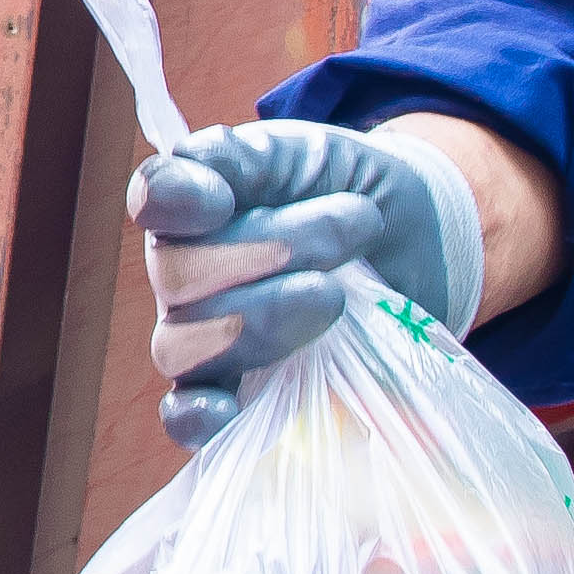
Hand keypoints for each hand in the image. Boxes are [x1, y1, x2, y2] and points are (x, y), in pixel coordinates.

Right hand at [131, 119, 477, 442]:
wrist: (417, 244)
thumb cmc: (351, 190)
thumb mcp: (309, 155)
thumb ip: (245, 158)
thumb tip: (187, 175)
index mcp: (195, 205)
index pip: (157, 201)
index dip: (175, 202)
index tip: (220, 201)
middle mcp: (185, 275)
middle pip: (181, 278)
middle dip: (270, 251)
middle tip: (352, 227)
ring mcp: (205, 340)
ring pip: (185, 346)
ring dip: (263, 320)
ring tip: (336, 296)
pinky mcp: (240, 393)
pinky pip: (187, 417)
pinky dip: (198, 417)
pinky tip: (224, 408)